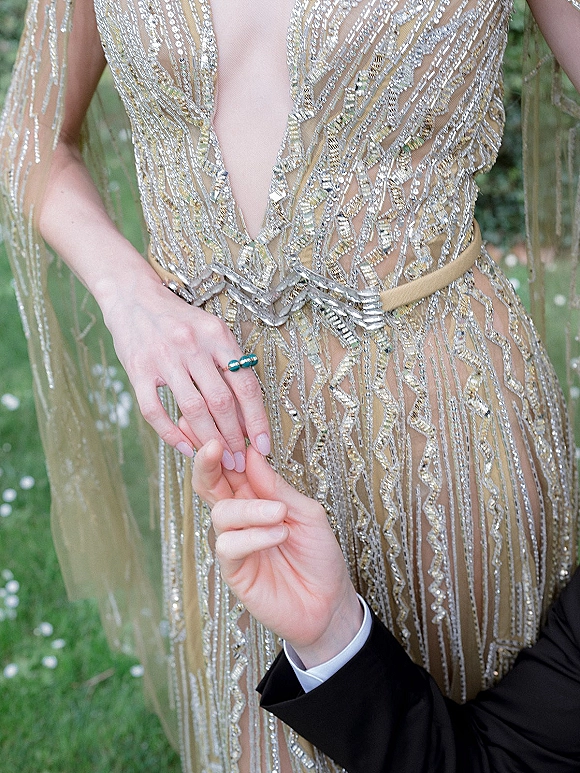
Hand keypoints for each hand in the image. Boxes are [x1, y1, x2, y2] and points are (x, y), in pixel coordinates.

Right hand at [101, 275, 270, 469]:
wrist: (133, 296)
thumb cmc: (178, 319)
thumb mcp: (211, 330)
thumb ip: (229, 365)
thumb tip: (247, 411)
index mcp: (217, 335)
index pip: (246, 384)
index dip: (257, 420)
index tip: (263, 445)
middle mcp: (192, 345)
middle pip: (221, 401)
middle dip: (233, 437)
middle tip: (240, 461)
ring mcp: (163, 358)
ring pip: (192, 409)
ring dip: (208, 440)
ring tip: (219, 459)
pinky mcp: (138, 370)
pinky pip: (154, 410)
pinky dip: (171, 433)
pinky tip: (184, 447)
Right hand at [191, 440, 362, 667]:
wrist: (329, 602)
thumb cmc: (319, 555)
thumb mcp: (306, 512)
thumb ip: (277, 487)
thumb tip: (252, 453)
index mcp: (254, 498)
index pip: (229, 467)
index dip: (219, 448)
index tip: (216, 427)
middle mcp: (240, 518)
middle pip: (208, 485)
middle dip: (207, 464)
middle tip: (212, 445)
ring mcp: (235, 544)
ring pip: (221, 514)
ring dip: (251, 509)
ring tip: (280, 514)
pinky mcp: (235, 570)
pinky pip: (229, 545)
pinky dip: (254, 536)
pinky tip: (278, 534)